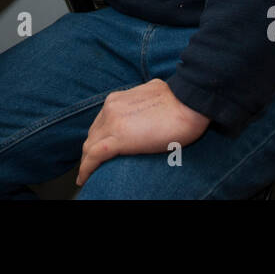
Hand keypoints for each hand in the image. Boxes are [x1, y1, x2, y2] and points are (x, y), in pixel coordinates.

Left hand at [76, 78, 209, 187]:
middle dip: (90, 151)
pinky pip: (95, 155)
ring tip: (86, 175)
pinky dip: (86, 168)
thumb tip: (149, 107)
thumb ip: (142, 103)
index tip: (96, 150)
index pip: (100, 123)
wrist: (190, 102)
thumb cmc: (182, 101)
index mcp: (118, 99)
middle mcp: (111, 108)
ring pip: (90, 146)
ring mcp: (113, 122)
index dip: (97, 138)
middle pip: (93, 135)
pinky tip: (84, 178)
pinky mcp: (119, 138)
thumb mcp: (154, 95)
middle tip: (91, 166)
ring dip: (87, 162)